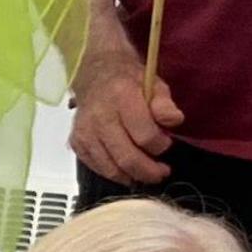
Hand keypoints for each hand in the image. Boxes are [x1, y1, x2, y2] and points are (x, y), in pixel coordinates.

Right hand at [70, 30, 180, 183]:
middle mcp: (100, 116)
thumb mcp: (154, 84)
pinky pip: (97, 168)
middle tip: (162, 172)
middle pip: (127, 157)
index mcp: (121, 97)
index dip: (161, 145)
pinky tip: (127, 169)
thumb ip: (165, 104)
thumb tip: (174, 121)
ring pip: (111, 168)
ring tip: (147, 174)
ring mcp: (85, 131)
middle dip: (149, 171)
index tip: (167, 143)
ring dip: (133, 176)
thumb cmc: (129, 82)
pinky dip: (115, 173)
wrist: (96, 74)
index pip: (145, 135)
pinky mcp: (77, 142)